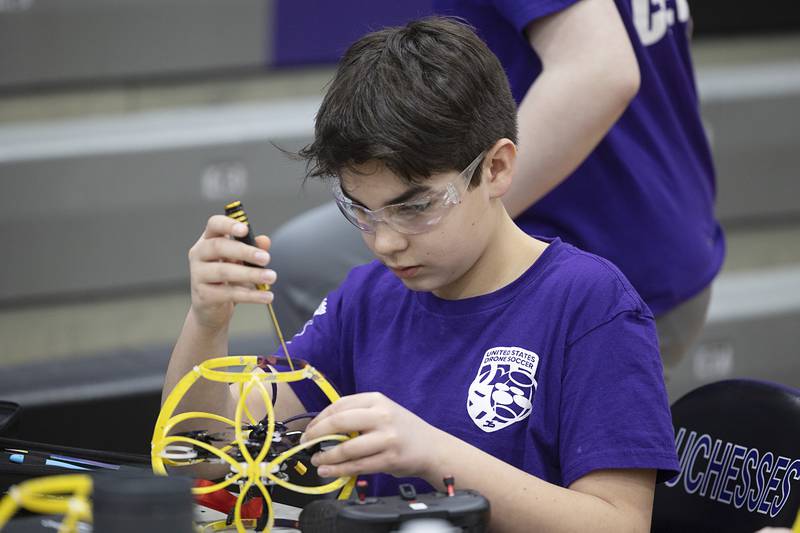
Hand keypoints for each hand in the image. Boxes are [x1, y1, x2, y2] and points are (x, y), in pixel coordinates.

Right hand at [188, 214, 276, 329]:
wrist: (211, 309)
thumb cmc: (227, 278)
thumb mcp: (242, 261)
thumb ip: (253, 249)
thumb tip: (265, 241)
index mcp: (208, 240)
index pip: (214, 224)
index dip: (228, 225)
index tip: (245, 230)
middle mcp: (199, 254)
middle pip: (218, 246)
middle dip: (244, 251)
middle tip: (266, 258)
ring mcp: (198, 275)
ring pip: (224, 271)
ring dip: (251, 274)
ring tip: (271, 277)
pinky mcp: (203, 295)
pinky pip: (229, 293)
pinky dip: (251, 295)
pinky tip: (266, 296)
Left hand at [301, 392, 446, 479]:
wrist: (432, 447)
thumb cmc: (402, 430)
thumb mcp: (382, 412)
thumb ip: (357, 415)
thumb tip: (322, 428)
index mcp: (377, 400)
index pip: (340, 405)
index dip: (320, 418)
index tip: (309, 429)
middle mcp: (382, 415)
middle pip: (340, 422)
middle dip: (317, 434)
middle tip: (307, 443)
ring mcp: (387, 437)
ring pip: (347, 447)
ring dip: (326, 456)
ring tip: (316, 460)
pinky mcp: (390, 458)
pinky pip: (358, 465)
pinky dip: (339, 469)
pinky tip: (329, 470)